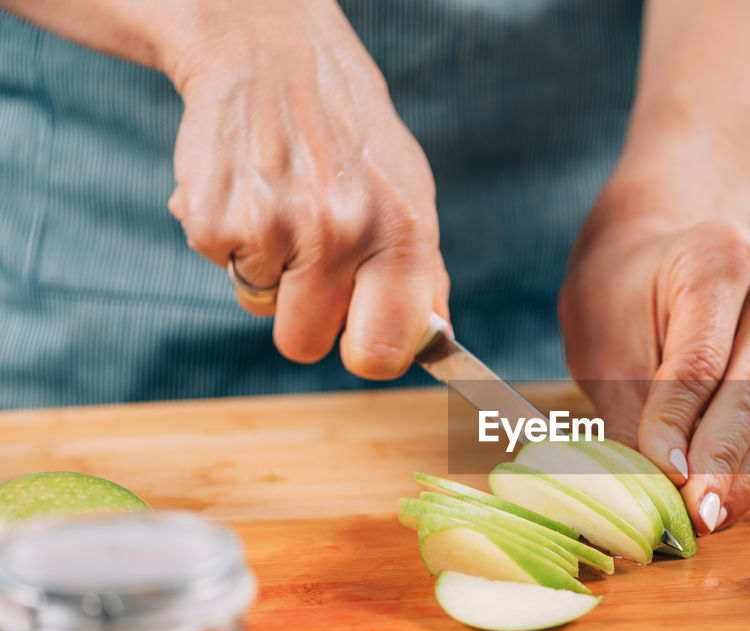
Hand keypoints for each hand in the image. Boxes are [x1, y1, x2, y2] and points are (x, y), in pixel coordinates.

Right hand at [164, 0, 447, 378]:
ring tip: (284, 206)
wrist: (270, 52)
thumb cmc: (350, 134)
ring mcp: (272, 226)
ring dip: (267, 270)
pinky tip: (250, 188)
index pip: (382, 351)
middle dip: (303, 316)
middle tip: (310, 260)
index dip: (366, 353)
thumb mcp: (409, 191)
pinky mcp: (211, 217)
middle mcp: (339, 232)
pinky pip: (221, 266)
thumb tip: (434, 342)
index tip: (360, 339)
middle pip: (303, 344)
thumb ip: (422, 272)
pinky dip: (230, 237)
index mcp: (401, 232)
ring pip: (258, 306)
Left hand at [560, 210, 749, 534]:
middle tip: (697, 516)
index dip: (680, 425)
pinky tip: (729, 497)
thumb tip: (641, 490)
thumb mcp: (602, 342)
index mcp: (719, 256)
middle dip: (725, 461)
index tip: (663, 477)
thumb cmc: (621, 294)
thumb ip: (628, 412)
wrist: (657, 252)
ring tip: (711, 518)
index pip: (701, 359)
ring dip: (749, 473)